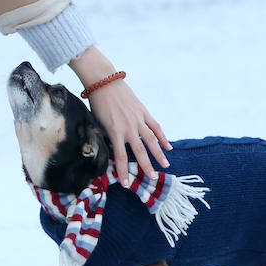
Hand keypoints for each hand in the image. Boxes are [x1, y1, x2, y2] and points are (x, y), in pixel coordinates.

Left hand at [70, 47, 170, 185]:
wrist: (104, 81)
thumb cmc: (97, 103)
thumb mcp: (98, 122)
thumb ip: (106, 136)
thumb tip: (110, 149)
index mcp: (115, 131)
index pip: (120, 156)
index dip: (123, 171)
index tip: (126, 184)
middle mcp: (129, 127)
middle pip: (140, 151)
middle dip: (146, 166)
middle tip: (152, 179)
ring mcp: (138, 119)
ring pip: (151, 140)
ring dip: (159, 153)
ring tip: (165, 165)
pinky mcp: (143, 111)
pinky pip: (155, 126)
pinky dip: (162, 137)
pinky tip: (168, 146)